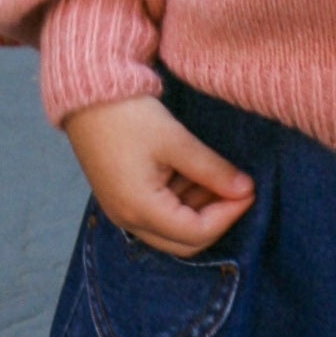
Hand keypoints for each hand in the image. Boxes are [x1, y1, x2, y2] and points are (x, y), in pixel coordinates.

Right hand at [64, 96, 254, 257]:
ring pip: (171, 231)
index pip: (196, 232)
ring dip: (198, 210)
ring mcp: (121, 211)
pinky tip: (192, 175)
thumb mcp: (176, 141)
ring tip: (216, 177)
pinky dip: (180, 202)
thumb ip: (212, 170)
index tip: (249, 191)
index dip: (228, 215)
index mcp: (140, 209)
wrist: (87, 94)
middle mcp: (128, 220)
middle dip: (216, 218)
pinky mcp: (120, 198)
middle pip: (184, 242)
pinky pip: (157, 215)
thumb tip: (246, 190)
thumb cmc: (130, 116)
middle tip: (236, 190)